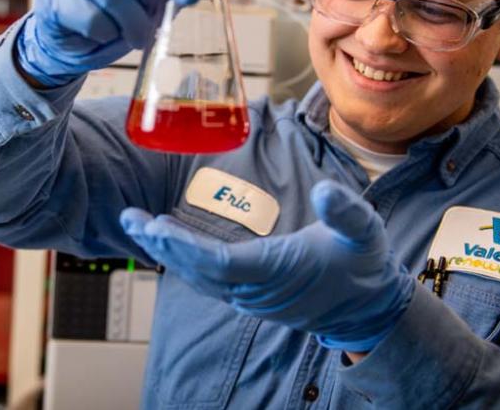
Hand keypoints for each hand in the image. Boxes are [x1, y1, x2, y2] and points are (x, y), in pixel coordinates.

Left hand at [120, 180, 414, 352]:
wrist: (367, 308)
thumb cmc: (363, 265)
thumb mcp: (365, 232)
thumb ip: (345, 211)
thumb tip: (325, 191)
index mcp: (277, 270)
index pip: (219, 262)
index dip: (186, 246)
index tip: (158, 227)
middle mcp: (257, 289)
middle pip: (198, 270)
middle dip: (163, 245)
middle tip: (131, 219)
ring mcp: (251, 296)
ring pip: (199, 276)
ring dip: (167, 252)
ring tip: (137, 224)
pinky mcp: (250, 294)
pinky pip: (208, 280)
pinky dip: (183, 260)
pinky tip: (165, 242)